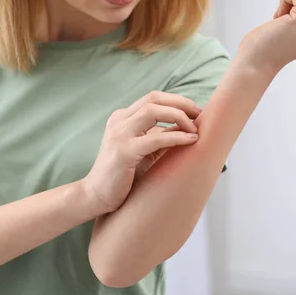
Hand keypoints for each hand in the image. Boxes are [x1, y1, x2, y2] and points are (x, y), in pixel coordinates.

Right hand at [80, 91, 200, 214]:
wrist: (95, 196)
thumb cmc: (121, 175)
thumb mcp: (143, 150)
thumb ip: (159, 136)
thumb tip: (187, 127)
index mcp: (122, 118)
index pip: (152, 98)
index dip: (177, 100)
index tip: (195, 111)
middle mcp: (119, 121)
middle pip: (154, 99)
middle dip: (181, 103)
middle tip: (200, 115)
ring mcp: (119, 135)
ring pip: (153, 111)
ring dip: (179, 116)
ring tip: (195, 128)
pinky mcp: (123, 152)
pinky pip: (155, 138)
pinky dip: (176, 137)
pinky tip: (190, 141)